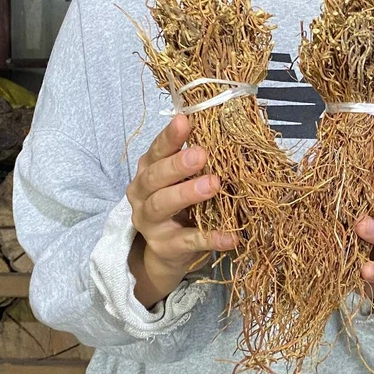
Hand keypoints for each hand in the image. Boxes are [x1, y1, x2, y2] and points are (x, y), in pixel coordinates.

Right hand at [126, 114, 237, 308]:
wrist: (167, 252)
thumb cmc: (180, 204)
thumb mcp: (182, 180)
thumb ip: (195, 161)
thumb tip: (228, 132)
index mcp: (148, 170)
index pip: (156, 150)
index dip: (170, 136)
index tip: (185, 121)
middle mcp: (142, 194)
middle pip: (154, 176)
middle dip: (177, 165)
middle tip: (201, 154)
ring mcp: (150, 222)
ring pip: (162, 204)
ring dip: (187, 193)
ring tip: (213, 184)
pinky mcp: (164, 247)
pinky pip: (188, 241)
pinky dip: (211, 238)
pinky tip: (231, 236)